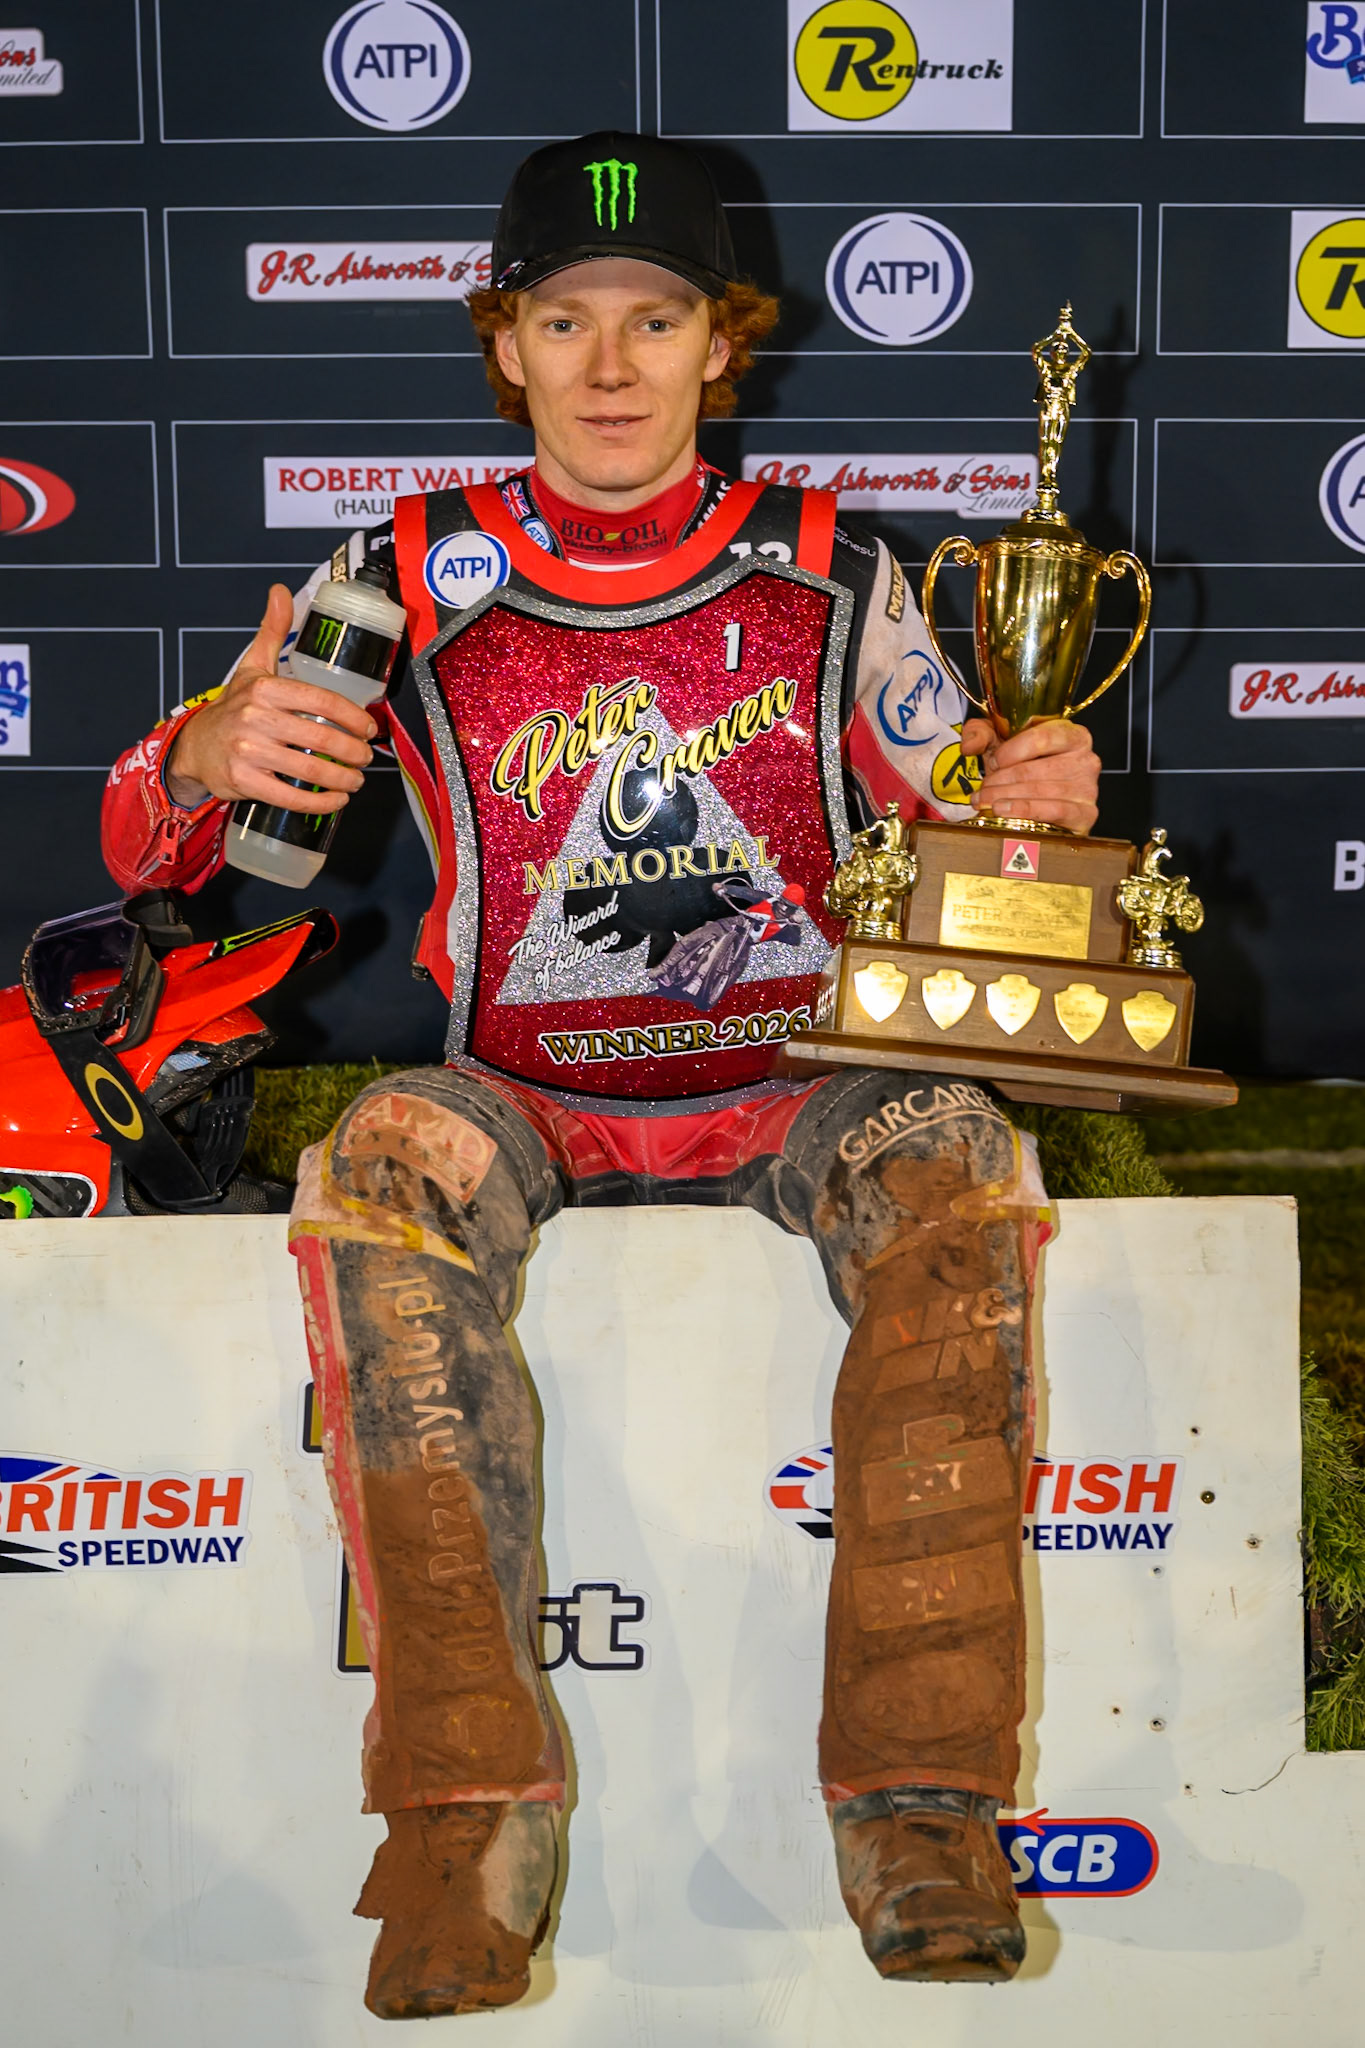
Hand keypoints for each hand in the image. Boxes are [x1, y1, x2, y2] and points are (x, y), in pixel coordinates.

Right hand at [164, 583, 375, 811]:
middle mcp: (255, 718)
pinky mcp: (244, 782)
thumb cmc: (233, 707)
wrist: (193, 747)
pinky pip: (290, 797)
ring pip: (310, 770)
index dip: (354, 717)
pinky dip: (320, 803)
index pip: (323, 700)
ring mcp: (248, 752)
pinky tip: (336, 801)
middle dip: (354, 753)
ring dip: (343, 780)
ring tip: (355, 780)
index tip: (369, 729)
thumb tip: (281, 591)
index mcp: (264, 688)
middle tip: (365, 758)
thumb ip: (272, 631)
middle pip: (322, 738)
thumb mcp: (251, 666)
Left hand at [959, 715, 1100, 834]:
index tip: (993, 761)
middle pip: (1036, 769)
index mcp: (1072, 735)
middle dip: (1001, 780)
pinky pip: (1053, 810)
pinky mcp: (1085, 814)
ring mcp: (1089, 788)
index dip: (1012, 751)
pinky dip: (1024, 810)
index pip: (1042, 738)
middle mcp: (1086, 759)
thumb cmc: (1023, 771)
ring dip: (1005, 797)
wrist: (1038, 808)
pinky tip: (1003, 811)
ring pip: (1040, 791)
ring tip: (985, 801)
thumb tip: (969, 745)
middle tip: (981, 789)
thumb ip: (980, 733)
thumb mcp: (999, 744)